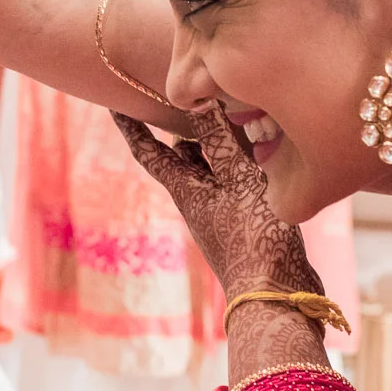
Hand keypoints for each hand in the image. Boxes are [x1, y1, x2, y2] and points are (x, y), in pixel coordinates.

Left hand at [113, 103, 322, 296]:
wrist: (279, 296)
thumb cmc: (256, 239)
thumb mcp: (239, 182)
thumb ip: (221, 142)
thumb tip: (199, 100)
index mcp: (186, 191)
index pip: (149, 151)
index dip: (131, 126)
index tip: (112, 103)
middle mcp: (198, 202)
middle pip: (184, 156)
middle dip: (184, 128)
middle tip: (188, 94)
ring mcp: (222, 215)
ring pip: (214, 169)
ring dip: (219, 143)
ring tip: (234, 111)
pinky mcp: (246, 225)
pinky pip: (238, 183)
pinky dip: (244, 162)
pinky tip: (266, 149)